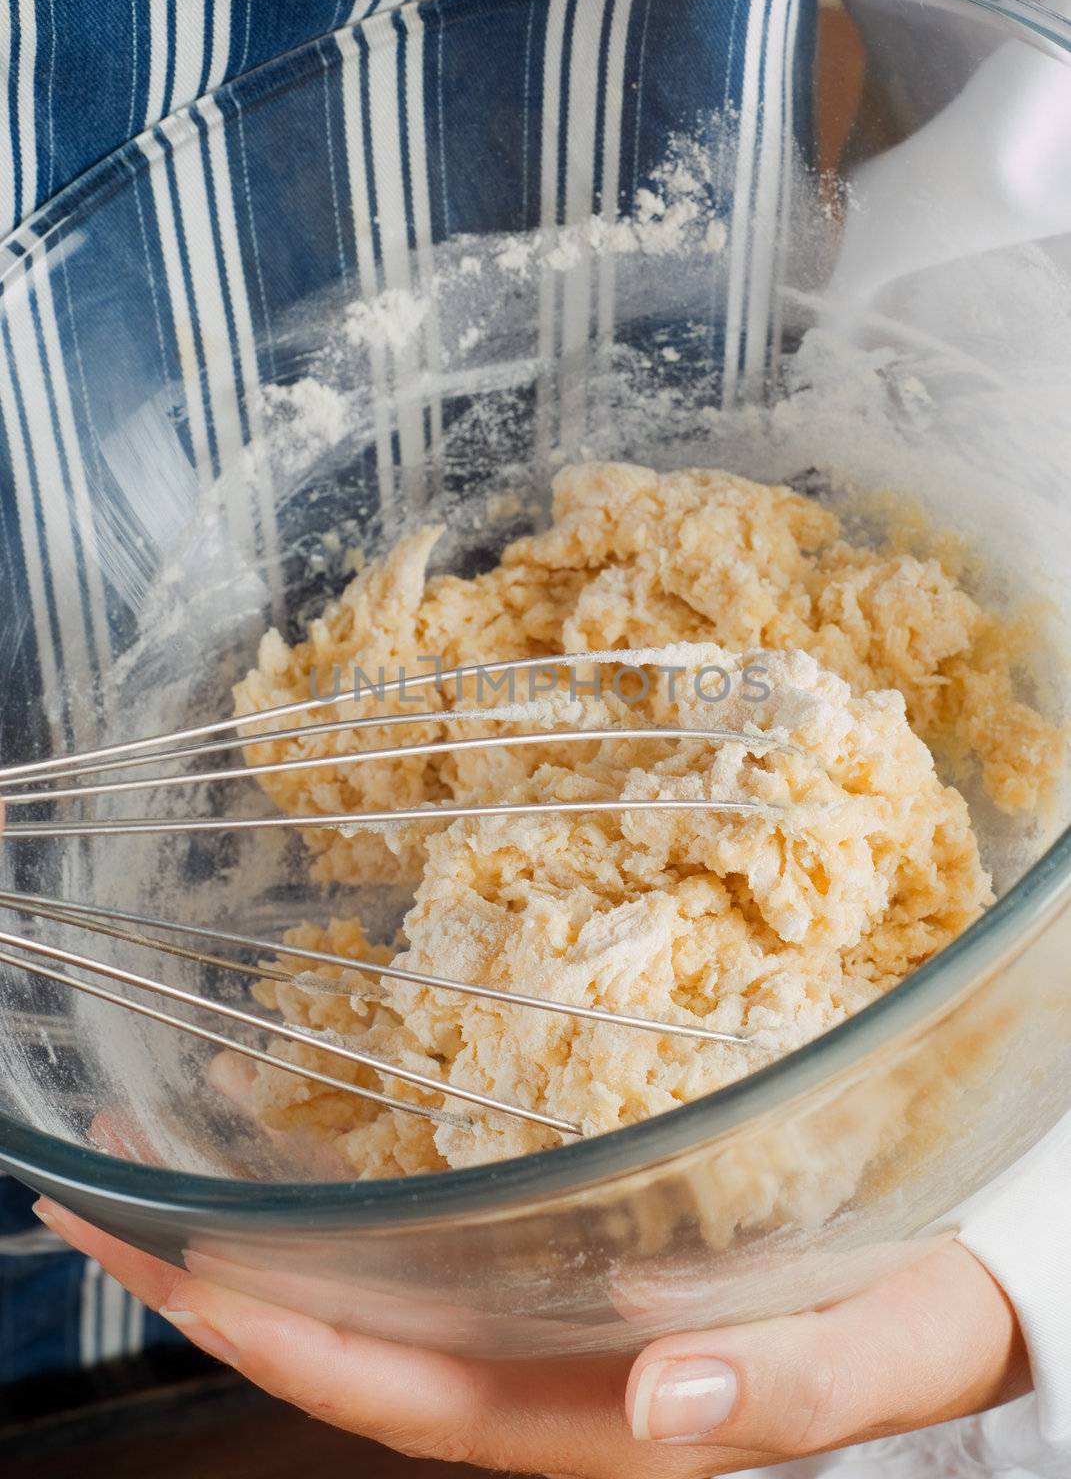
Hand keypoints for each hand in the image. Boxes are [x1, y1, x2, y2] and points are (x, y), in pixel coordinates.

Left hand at [33, 1199, 1027, 1476]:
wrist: (956, 1272)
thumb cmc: (919, 1306)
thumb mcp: (880, 1349)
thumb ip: (789, 1386)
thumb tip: (670, 1408)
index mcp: (585, 1406)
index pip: (394, 1386)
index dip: (272, 1331)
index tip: (160, 1263)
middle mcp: (536, 1361)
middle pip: (345, 1332)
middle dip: (211, 1273)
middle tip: (96, 1184)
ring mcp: (540, 1306)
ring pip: (372, 1277)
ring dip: (259, 1222)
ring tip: (159, 1141)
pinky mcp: (565, 1247)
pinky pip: (430, 1224)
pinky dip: (348, 1182)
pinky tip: (302, 1119)